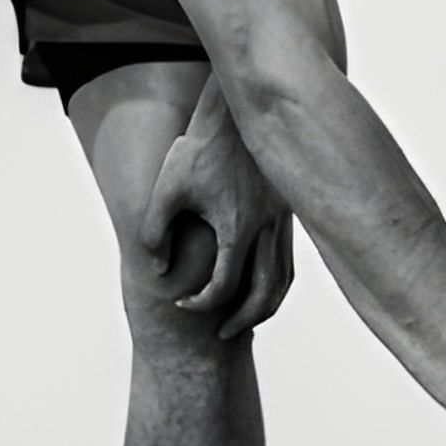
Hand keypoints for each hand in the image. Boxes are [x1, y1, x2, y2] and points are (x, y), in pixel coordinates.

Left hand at [140, 80, 294, 337]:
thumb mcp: (167, 188)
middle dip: (243, 320)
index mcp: (238, 226)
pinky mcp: (289, 212)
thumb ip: (155, 232)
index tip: (182, 303)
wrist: (238, 112)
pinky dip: (277, 283)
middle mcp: (267, 229)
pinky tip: (259, 283)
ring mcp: (284, 220)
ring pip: (284, 280)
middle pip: (264, 295)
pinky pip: (289, 260)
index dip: (200, 302)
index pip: (224, 285)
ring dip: (266, 306)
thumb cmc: (200, 147)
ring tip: (246, 318)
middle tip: (222, 334)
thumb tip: (160, 270)